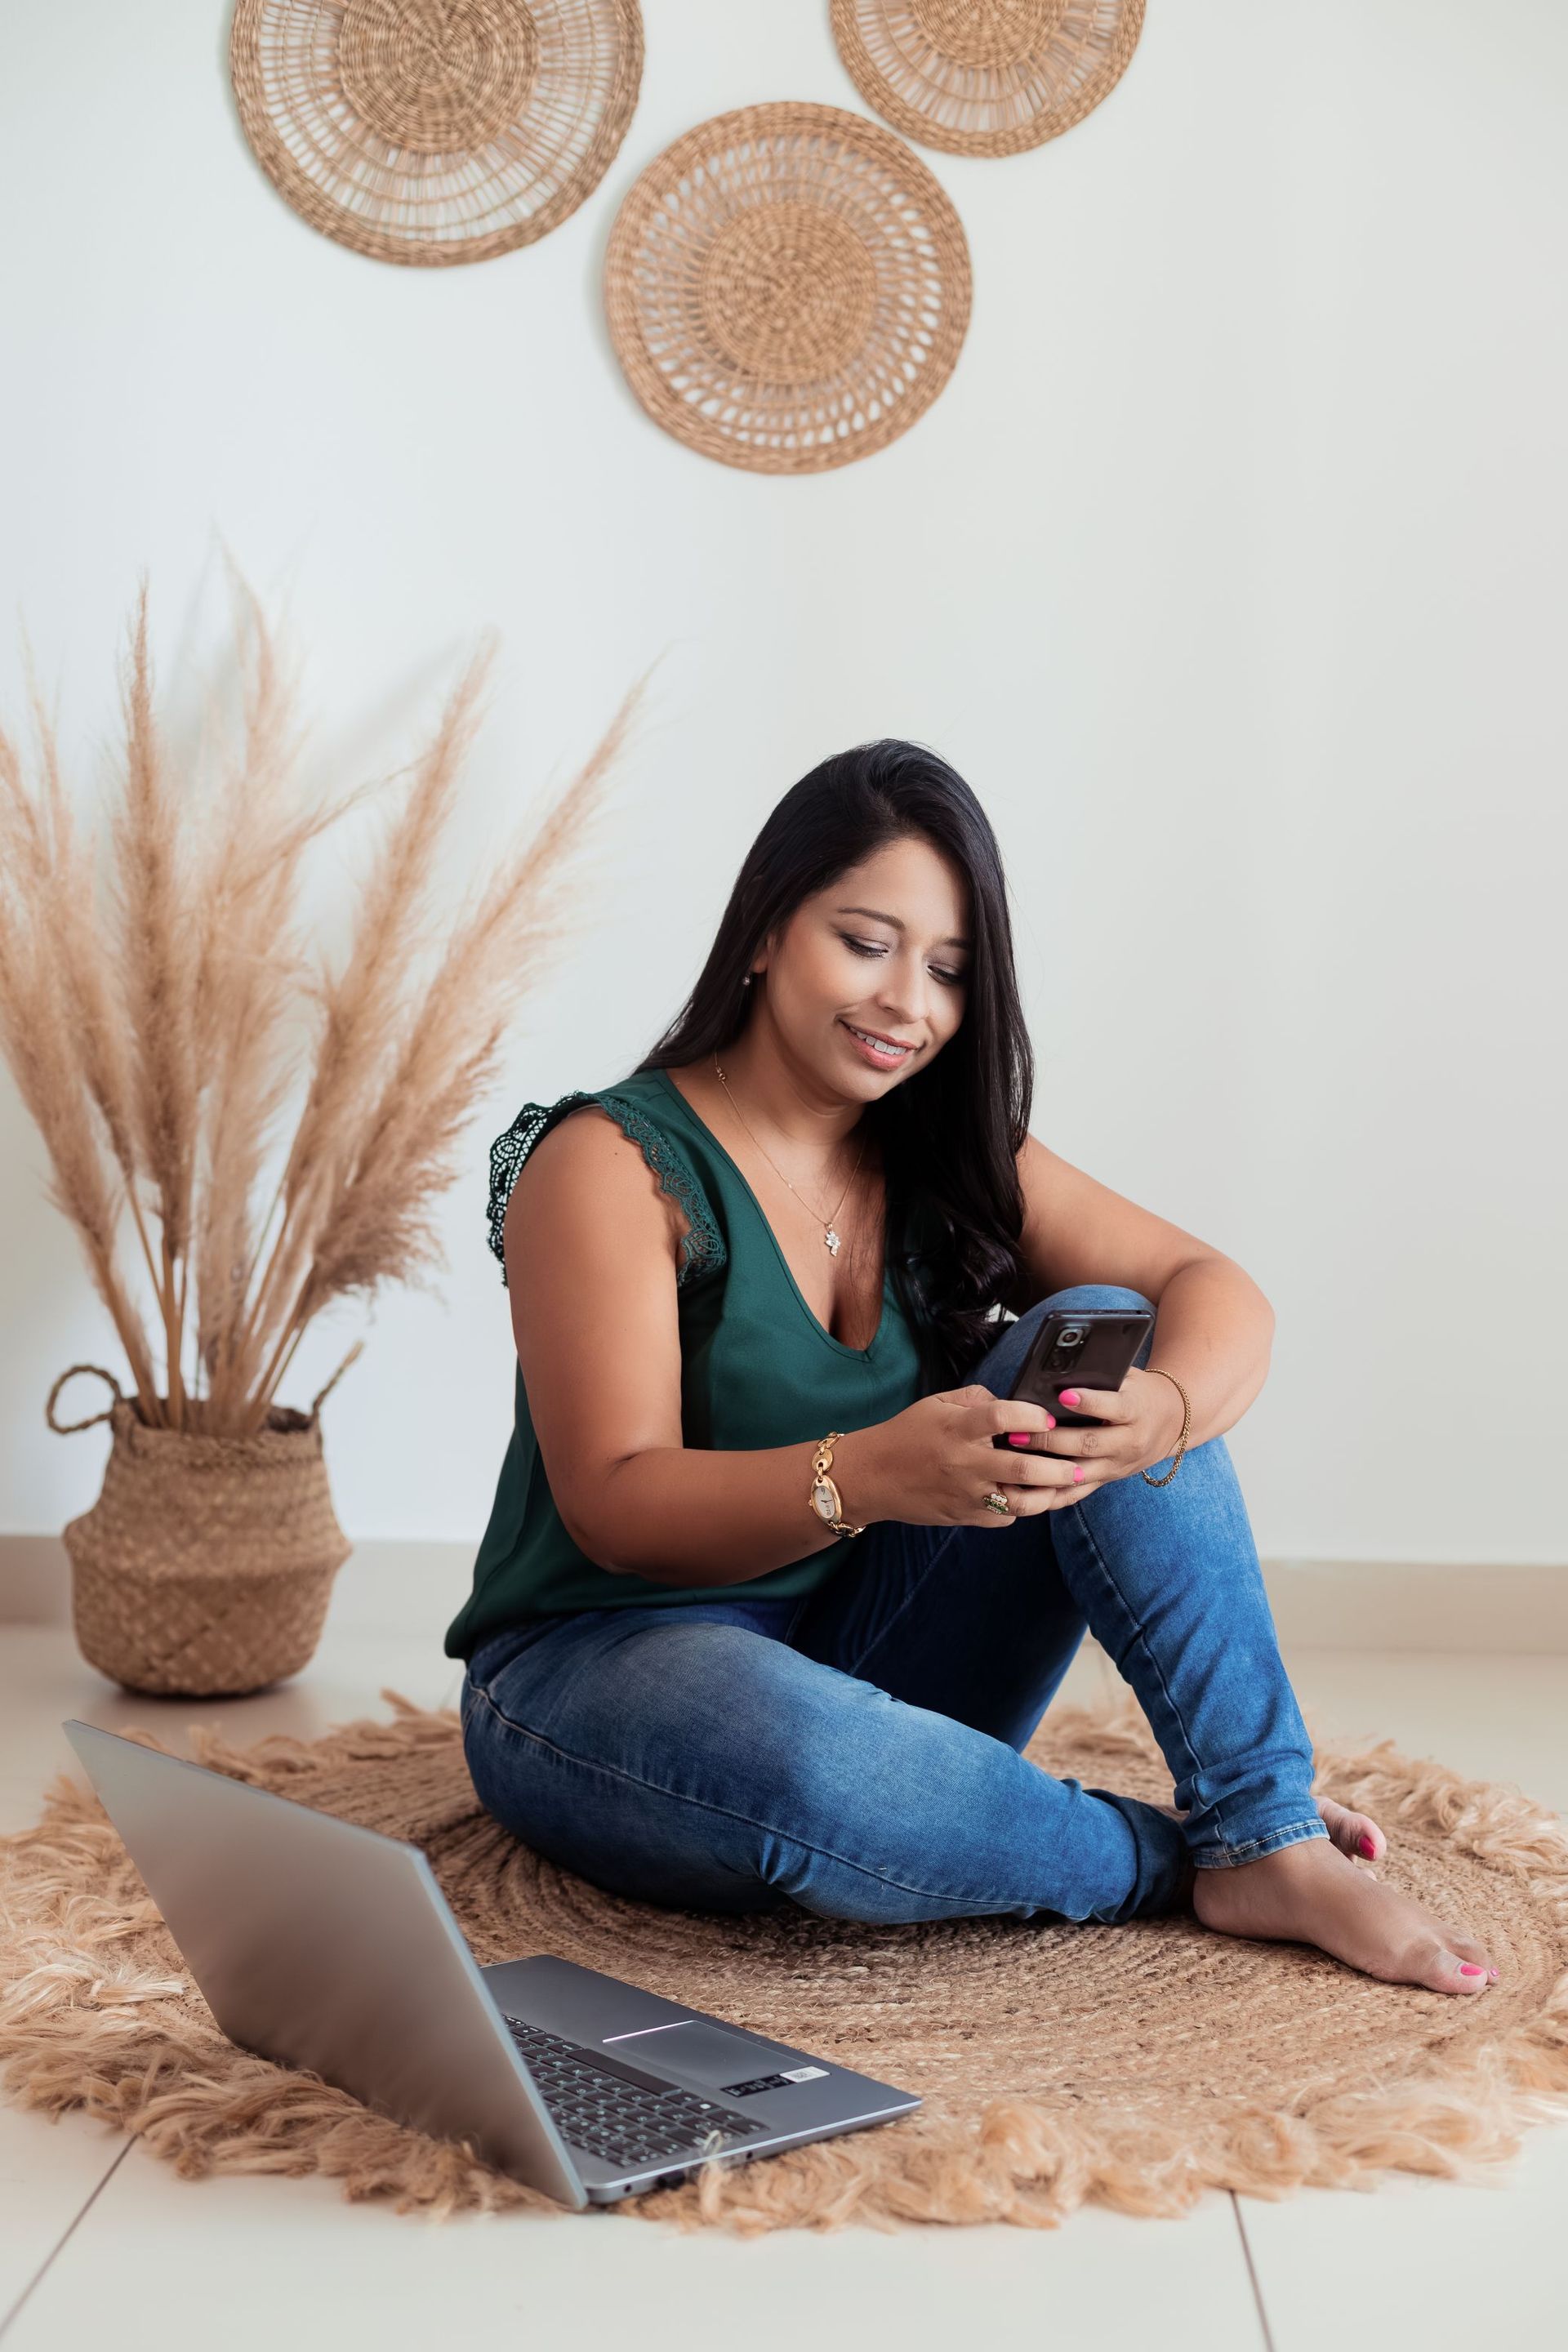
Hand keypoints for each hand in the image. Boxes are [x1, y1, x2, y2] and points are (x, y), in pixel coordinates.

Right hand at [838, 1387, 1089, 1529]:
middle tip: (1080, 1462)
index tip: (1049, 1418)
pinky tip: (1031, 1497)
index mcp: (957, 1429)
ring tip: (1067, 1485)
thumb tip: (1011, 1402)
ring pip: (1020, 1503)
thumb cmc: (907, 1435)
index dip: (1031, 1416)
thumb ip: (976, 1398)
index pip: (1002, 1417)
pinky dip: (1020, 1509)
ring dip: (1049, 1495)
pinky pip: (1003, 1518)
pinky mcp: (964, 1517)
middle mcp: (964, 1463)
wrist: (872, 1477)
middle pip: (1023, 1468)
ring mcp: (966, 1495)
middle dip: (1059, 1466)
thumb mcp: (936, 1404)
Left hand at [999, 1367, 1187, 1504]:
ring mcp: (1117, 1466)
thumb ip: (1101, 1375)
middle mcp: (1129, 1442)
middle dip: (1051, 1439)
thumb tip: (1059, 1369)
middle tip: (1019, 1433)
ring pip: (1080, 1473)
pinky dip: (1052, 1495)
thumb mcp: (1129, 1377)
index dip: (1089, 1402)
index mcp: (1136, 1411)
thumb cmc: (1139, 1392)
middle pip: (1089, 1443)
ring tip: (1015, 1460)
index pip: (1113, 1407)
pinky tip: (1026, 1491)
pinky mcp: (1107, 1480)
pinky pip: (1077, 1493)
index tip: (1063, 1394)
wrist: (1171, 1422)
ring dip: (1046, 1469)